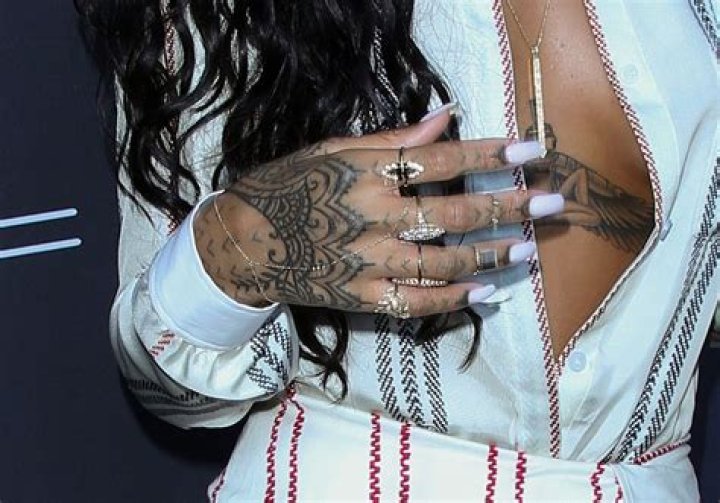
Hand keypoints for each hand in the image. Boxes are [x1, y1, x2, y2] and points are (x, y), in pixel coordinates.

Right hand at [196, 107, 562, 316]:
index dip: (490, 155)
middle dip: (508, 206)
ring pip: (443, 262)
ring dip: (492, 256)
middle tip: (552, 203)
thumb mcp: (331, 150)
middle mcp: (370, 218)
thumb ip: (391, 139)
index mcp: (364, 174)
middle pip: (454, 213)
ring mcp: (367, 263)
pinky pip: (415, 303)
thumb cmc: (289, 187)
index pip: (440, 161)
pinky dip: (452, 300)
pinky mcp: (360, 298)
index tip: (532, 151)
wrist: (245, 243)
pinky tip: (485, 293)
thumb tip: (446, 117)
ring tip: (530, 249)